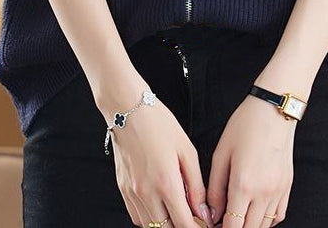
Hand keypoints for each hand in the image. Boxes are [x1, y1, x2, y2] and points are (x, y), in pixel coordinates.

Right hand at [102, 93, 214, 227]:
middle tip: (193, 217)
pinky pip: (137, 216)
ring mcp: (132, 192)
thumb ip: (196, 185)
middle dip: (181, 226)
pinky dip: (150, 218)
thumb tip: (203, 212)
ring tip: (177, 209)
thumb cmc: (159, 124)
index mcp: (166, 182)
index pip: (184, 224)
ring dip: (166, 224)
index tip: (204, 224)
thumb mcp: (186, 150)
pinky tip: (160, 205)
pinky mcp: (123, 189)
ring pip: (151, 226)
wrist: (127, 110)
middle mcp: (146, 192)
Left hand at [206, 94, 295, 227]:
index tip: (214, 226)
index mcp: (243, 184)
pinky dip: (266, 220)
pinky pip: (278, 215)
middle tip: (223, 220)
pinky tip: (255, 211)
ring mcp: (278, 191)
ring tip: (238, 215)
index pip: (232, 227)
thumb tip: (213, 214)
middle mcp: (263, 192)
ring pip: (264, 226)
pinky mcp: (287, 186)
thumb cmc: (245, 126)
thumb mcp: (221, 154)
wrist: (273, 110)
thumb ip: (215, 189)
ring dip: (250, 226)